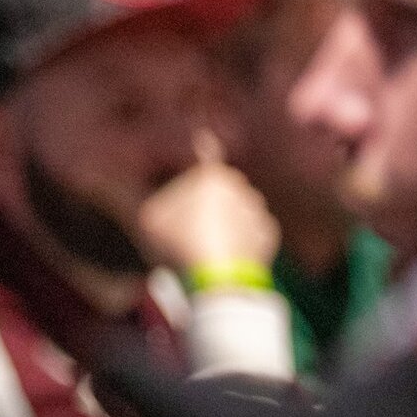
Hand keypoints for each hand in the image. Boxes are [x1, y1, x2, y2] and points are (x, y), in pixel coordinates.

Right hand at [138, 132, 280, 278]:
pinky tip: (223, 256)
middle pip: (218, 189)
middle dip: (206, 203)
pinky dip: (239, 241)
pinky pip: (250, 232)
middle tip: (186, 229)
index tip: (203, 137)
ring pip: (235, 211)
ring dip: (223, 223)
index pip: (206, 154)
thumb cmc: (179, 244)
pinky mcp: (268, 234)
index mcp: (210, 177)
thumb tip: (151, 190)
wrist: (218, 278)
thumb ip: (150, 197)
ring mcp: (256, 211)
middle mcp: (239, 188)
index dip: (203, 146)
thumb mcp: (148, 219)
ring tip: (204, 248)